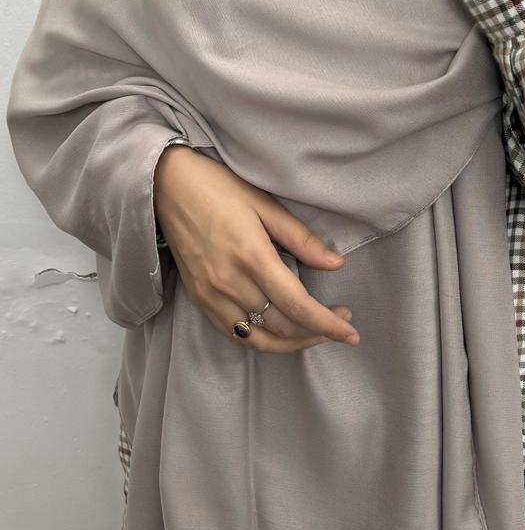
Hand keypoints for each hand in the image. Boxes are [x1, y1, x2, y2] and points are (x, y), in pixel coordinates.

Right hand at [153, 146, 359, 351]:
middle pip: (281, 326)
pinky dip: (261, 342)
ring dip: (292, 343)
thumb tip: (336, 265)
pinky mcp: (198, 299)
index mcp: (251, 255)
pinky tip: (279, 334)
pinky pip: (234, 334)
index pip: (297, 305)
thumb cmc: (219, 187)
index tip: (351, 332)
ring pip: (258, 339)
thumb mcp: (265, 204)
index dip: (328, 324)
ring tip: (316, 334)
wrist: (167, 186)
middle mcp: (230, 282)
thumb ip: (300, 238)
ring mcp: (211, 295)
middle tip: (341, 324)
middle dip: (317, 333)